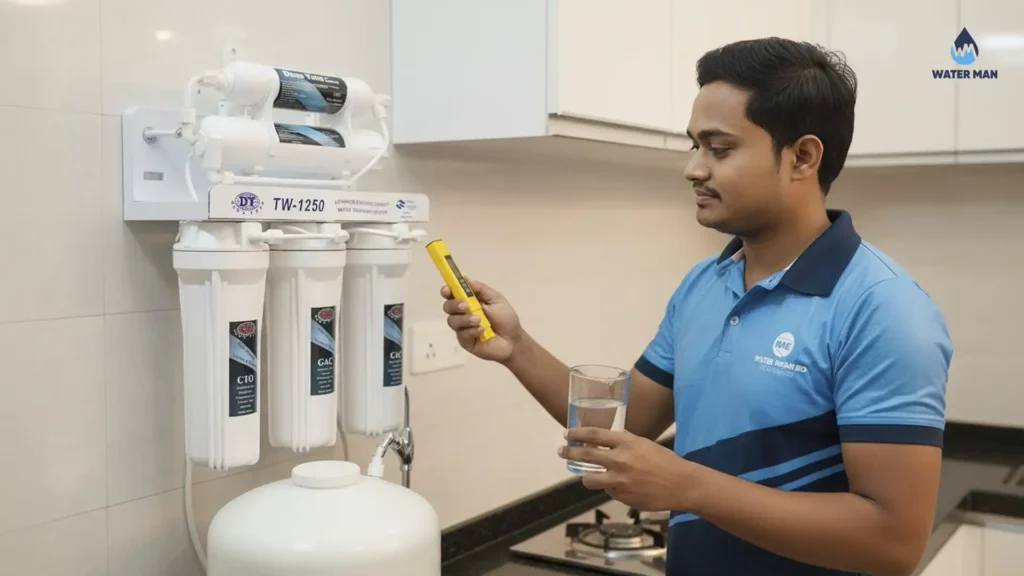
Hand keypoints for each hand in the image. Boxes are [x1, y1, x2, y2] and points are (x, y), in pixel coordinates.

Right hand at [440, 277, 522, 362]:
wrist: (513, 340)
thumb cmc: (506, 318)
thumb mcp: (496, 299)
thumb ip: (481, 289)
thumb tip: (465, 278)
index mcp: (468, 301)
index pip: (452, 294)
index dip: (447, 290)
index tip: (447, 290)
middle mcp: (462, 313)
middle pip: (447, 307)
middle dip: (454, 305)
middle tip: (465, 306)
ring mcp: (462, 328)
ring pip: (452, 321)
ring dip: (464, 319)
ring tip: (479, 320)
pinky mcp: (465, 341)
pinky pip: (461, 335)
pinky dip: (471, 331)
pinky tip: (482, 330)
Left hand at [560, 427, 693, 511]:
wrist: (681, 484)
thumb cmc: (664, 460)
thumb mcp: (643, 444)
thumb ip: (624, 442)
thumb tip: (606, 440)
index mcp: (626, 443)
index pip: (594, 435)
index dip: (577, 434)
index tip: (567, 434)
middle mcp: (619, 461)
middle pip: (585, 456)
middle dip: (569, 453)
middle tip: (562, 451)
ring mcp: (619, 481)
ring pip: (589, 479)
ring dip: (586, 477)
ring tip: (587, 475)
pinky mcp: (622, 497)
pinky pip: (608, 491)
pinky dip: (610, 487)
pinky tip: (621, 486)